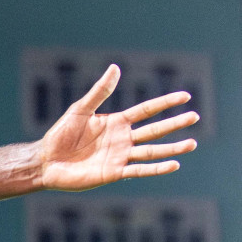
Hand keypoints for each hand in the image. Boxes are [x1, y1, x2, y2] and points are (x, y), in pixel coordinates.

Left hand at [37, 64, 197, 191]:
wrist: (46, 161)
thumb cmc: (59, 135)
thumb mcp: (80, 110)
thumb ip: (99, 92)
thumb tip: (115, 68)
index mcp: (116, 122)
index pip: (146, 110)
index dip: (165, 103)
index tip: (185, 96)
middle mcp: (122, 139)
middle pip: (154, 130)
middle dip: (174, 124)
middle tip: (195, 117)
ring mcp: (120, 156)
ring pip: (152, 151)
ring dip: (172, 148)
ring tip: (192, 144)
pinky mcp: (114, 173)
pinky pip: (139, 170)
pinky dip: (157, 168)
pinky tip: (174, 165)